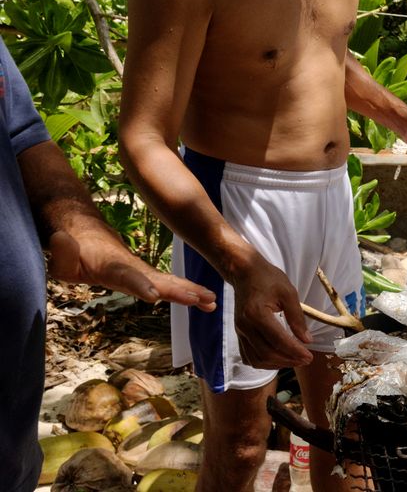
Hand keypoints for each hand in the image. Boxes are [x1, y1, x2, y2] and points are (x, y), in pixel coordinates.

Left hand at [47, 230, 215, 311]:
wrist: (89, 236)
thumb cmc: (73, 250)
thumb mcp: (61, 254)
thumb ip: (62, 250)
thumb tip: (59, 240)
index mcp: (113, 267)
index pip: (129, 277)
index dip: (141, 286)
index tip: (155, 296)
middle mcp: (135, 269)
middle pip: (160, 280)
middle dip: (180, 290)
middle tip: (201, 299)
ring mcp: (145, 273)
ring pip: (171, 283)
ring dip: (192, 292)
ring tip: (212, 302)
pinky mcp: (150, 279)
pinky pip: (172, 286)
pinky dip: (191, 293)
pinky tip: (208, 303)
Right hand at [229, 254, 313, 369]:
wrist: (245, 272)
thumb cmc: (268, 279)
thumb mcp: (288, 292)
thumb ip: (297, 317)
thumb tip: (307, 340)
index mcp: (257, 314)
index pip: (278, 340)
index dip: (295, 352)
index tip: (309, 357)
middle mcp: (246, 326)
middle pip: (267, 353)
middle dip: (288, 360)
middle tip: (305, 360)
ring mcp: (240, 331)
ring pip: (257, 359)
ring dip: (276, 364)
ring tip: (294, 360)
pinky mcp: (239, 334)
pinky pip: (248, 355)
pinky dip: (263, 362)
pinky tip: (277, 359)